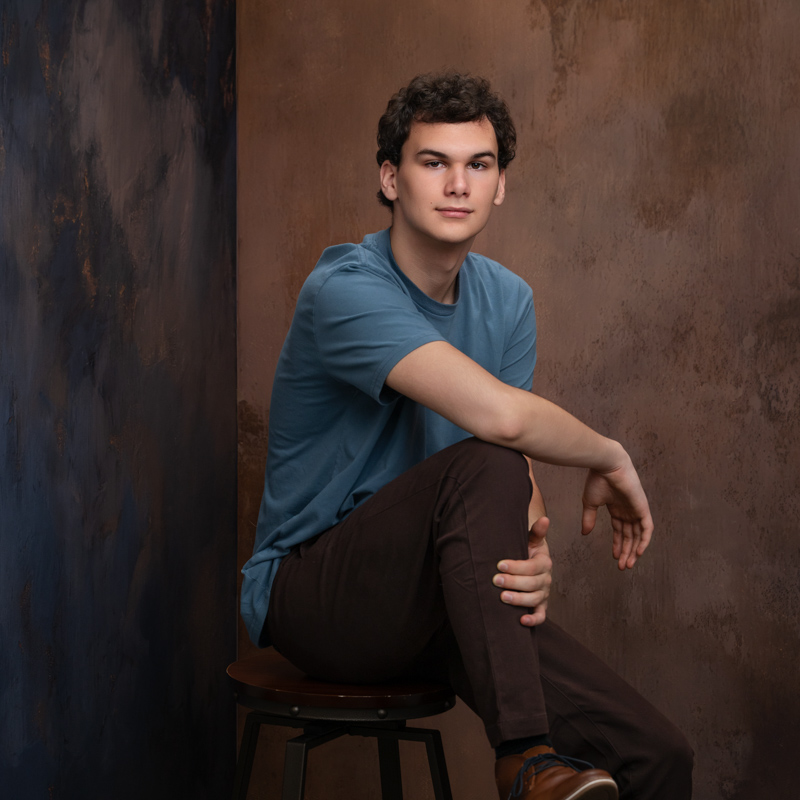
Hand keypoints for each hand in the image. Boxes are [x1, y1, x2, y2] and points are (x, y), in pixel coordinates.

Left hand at [492, 515, 551, 625]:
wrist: (530, 562)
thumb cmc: (526, 549)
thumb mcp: (531, 539)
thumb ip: (536, 532)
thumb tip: (544, 519)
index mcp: (544, 562)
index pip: (532, 566)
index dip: (516, 567)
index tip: (499, 564)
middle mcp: (546, 579)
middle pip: (532, 584)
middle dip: (513, 583)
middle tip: (495, 580)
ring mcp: (543, 594)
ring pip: (535, 600)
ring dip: (519, 600)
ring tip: (502, 598)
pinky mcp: (540, 606)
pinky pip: (541, 616)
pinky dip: (533, 620)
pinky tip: (521, 621)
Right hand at [581, 451, 653, 569]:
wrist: (606, 465)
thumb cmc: (597, 480)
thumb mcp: (590, 503)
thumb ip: (589, 518)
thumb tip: (585, 533)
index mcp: (617, 508)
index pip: (620, 530)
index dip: (617, 544)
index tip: (614, 557)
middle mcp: (628, 510)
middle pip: (630, 535)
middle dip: (626, 551)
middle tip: (622, 566)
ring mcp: (636, 510)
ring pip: (638, 535)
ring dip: (634, 550)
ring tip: (628, 564)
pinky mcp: (642, 508)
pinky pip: (647, 528)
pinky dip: (644, 541)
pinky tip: (639, 552)